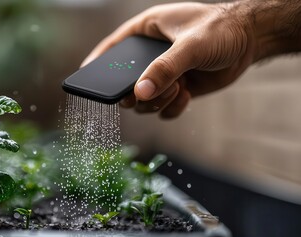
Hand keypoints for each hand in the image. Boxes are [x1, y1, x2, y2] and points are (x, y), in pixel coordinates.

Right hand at [82, 2, 254, 118]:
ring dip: (157, 102)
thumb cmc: (220, 29)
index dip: (96, 62)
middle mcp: (150, 56)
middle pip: (124, 83)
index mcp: (145, 33)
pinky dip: (172, 108)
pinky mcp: (176, 89)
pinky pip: (162, 109)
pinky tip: (186, 95)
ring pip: (143, 100)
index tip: (84, 75)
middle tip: (144, 94)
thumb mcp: (190, 45)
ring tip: (179, 88)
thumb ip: (165, 69)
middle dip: (135, 93)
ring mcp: (163, 74)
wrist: (250, 40)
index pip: (112, 48)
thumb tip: (140, 94)